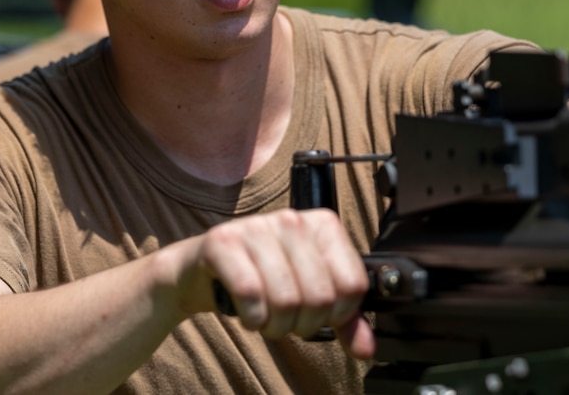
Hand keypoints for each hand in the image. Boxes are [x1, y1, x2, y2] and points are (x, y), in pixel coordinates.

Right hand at [179, 208, 373, 358]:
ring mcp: (257, 226)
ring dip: (276, 326)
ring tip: (266, 318)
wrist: (202, 270)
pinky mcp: (223, 242)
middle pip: (320, 297)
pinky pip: (251, 295)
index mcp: (323, 225)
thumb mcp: (309, 295)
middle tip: (288, 322)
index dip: (339, 314)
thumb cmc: (263, 279)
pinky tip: (248, 314)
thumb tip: (366, 348)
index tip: (321, 315)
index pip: (353, 284)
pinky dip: (252, 319)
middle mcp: (292, 219)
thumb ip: (343, 320)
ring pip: (286, 300)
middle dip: (304, 326)